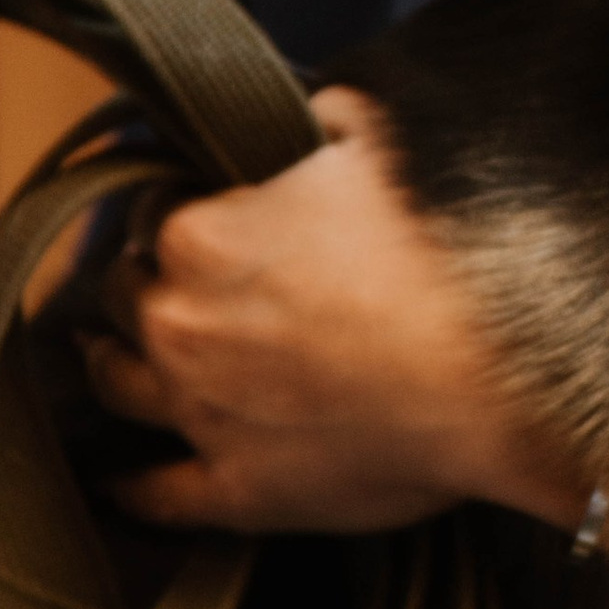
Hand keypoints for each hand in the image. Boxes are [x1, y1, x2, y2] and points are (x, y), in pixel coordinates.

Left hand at [80, 90, 589, 535]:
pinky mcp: (241, 489)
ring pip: (118, 383)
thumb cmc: (447, 255)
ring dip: (108, 361)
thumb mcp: (386, 145)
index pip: (157, 208)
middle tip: (175, 277)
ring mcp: (203, 413)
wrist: (503, 374)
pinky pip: (159, 496)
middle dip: (145, 278)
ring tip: (105, 354)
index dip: (184, 205)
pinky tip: (114, 482)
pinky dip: (130, 488)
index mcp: (203, 236)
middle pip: (127, 292)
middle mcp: (180, 325)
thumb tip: (316, 113)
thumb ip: (331, 118)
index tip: (212, 209)